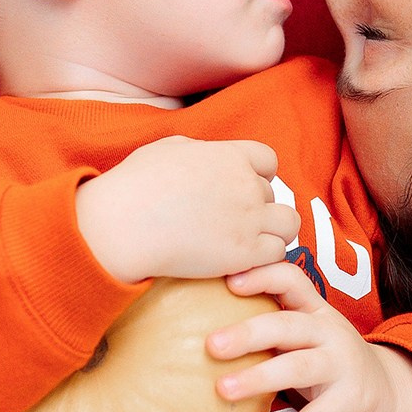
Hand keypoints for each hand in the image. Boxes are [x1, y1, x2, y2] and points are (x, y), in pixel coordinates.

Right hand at [75, 137, 299, 283]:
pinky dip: (264, 259)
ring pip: (288, 224)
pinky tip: (242, 263)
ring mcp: (249, 219)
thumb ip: (195, 149)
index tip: (240, 191)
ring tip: (249, 244)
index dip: (258, 176)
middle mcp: (246, 184)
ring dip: (273, 233)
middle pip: (273, 195)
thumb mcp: (165, 149)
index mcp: (230, 155)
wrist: (122, 226)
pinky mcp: (245, 252)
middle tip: (232, 224)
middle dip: (257, 208)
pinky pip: (277, 253)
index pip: (269, 161)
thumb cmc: (134, 186)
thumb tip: (202, 154)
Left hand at [207, 262, 411, 411]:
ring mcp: (343, 366)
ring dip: (260, 377)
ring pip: (299, 367)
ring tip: (223, 390)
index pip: (292, 280)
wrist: (387, 392)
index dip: (263, 276)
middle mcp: (330, 332)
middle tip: (211, 345)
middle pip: (288, 325)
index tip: (228, 282)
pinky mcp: (349, 402)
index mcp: (315, 310)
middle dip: (249, 333)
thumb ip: (270, 327)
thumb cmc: (328, 360)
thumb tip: (200, 324)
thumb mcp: (306, 335)